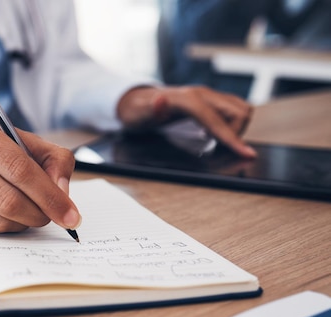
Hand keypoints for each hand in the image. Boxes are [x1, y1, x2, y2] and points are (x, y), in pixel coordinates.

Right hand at [0, 113, 80, 232]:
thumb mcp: (24, 142)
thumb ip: (54, 160)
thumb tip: (61, 193)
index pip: (17, 166)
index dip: (48, 194)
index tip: (70, 214)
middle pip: (5, 197)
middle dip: (38, 213)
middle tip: (53, 218)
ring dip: (23, 223)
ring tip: (32, 214)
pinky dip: (4, 226)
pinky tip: (9, 215)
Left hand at [117, 86, 256, 157]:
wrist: (138, 102)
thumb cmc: (139, 111)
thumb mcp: (139, 114)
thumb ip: (151, 109)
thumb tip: (159, 101)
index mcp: (187, 99)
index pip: (216, 119)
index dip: (231, 137)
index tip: (247, 154)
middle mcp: (202, 93)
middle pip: (238, 112)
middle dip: (235, 133)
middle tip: (216, 146)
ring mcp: (209, 95)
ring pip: (241, 109)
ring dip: (236, 127)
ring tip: (215, 139)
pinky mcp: (212, 100)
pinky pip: (235, 109)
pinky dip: (233, 123)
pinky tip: (215, 132)